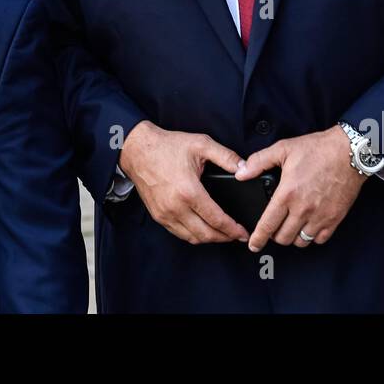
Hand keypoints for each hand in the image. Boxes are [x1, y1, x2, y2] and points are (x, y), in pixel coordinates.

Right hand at [118, 120, 249, 244]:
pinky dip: (193, 235)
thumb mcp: (201, 144)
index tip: (243, 232)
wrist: (137, 149)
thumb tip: (245, 169)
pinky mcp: (158, 216)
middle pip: (206, 235)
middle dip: (224, 238)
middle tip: (236, 235)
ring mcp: (165, 214)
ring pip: (192, 238)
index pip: (216, 220)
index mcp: (189, 191)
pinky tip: (202, 229)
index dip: (233, 229)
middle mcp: (176, 207)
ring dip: (209, 239)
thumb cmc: (167, 146)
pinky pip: (179, 234)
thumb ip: (226, 156)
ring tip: (222, 234)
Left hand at [235, 127, 367, 251]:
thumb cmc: (317, 149)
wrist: (350, 152)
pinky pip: (320, 239)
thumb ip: (259, 161)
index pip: (268, 225)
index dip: (258, 238)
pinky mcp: (334, 218)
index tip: (253, 245)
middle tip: (274, 228)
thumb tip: (240, 174)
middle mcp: (303, 209)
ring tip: (290, 227)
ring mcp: (320, 216)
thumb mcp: (283, 148)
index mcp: (287, 194)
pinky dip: (312, 237)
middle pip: (283, 238)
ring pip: (301, 241)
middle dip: (275, 236)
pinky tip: (309, 226)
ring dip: (293, 238)